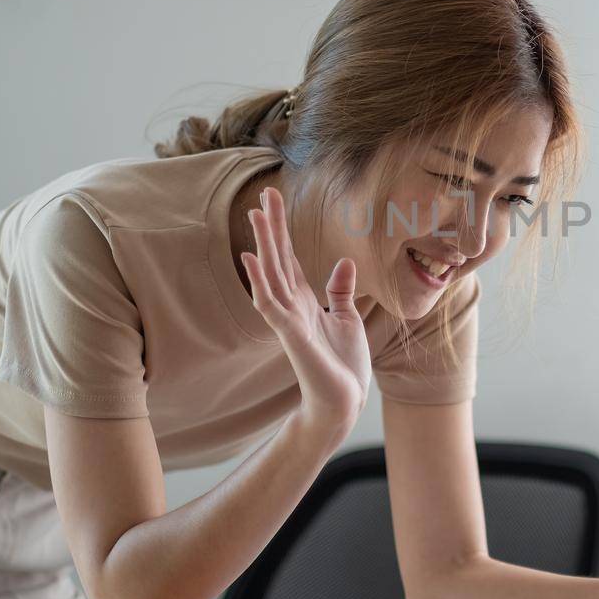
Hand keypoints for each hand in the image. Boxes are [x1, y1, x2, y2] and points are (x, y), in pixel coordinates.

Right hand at [241, 186, 371, 434]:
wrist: (344, 402)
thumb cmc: (344, 365)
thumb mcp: (347, 318)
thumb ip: (341, 291)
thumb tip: (344, 261)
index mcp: (305, 300)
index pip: (288, 258)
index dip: (280, 230)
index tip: (270, 202)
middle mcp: (291, 306)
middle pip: (277, 259)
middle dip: (270, 228)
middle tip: (261, 197)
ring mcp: (288, 320)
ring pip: (271, 275)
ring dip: (263, 246)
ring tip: (255, 216)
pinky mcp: (291, 335)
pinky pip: (270, 304)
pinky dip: (260, 281)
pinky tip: (251, 259)